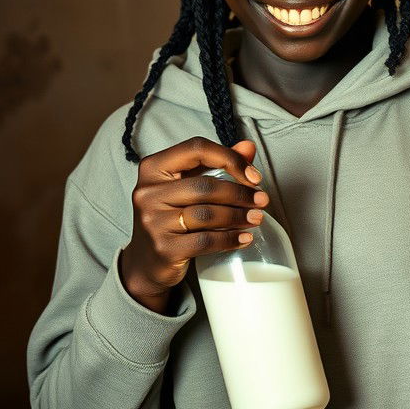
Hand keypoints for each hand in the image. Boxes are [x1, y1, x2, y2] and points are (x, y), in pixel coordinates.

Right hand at [120, 137, 266, 311]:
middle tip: (262, 201)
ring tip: (256, 218)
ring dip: (239, 216)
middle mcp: (148, 193)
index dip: (230, 158)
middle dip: (240, 193)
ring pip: (207, 214)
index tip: (253, 176)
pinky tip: (245, 238)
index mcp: (153, 168)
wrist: (148, 261)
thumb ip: (217, 164)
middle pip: (205, 186)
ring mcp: (153, 222)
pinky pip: (205, 241)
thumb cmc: (172, 217)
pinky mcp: (163, 248)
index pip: (196, 149)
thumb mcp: (188, 186)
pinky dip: (230, 239)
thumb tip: (248, 147)